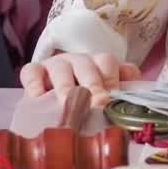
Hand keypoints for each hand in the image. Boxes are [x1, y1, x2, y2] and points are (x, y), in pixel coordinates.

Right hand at [21, 53, 142, 96]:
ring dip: (66, 86)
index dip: (115, 81)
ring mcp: (57, 65)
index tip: (115, 99)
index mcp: (102, 66)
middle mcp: (81, 61)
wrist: (50, 102)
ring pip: (63, 68)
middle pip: (91, 67)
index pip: (113, 67)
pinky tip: (37, 97)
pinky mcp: (34, 72)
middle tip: (98, 103)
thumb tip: (135, 107)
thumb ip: (122, 97)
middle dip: (95, 85)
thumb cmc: (84, 102)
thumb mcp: (105, 99)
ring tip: (67, 103)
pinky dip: (34, 83)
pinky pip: (32, 72)